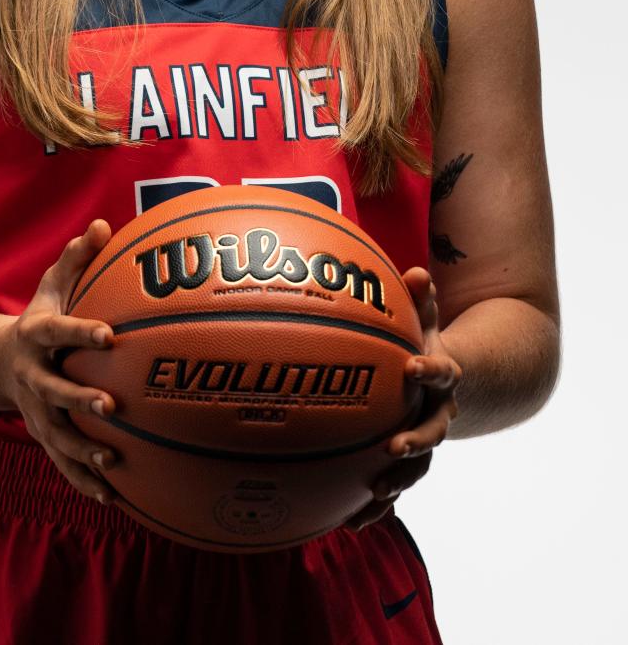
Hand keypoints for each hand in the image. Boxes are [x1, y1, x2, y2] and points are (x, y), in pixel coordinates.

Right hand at [0, 219, 118, 505]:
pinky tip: (113, 496)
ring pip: (57, 436)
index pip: (60, 331)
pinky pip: (63, 463)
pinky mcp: (43, 435)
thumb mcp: (53, 285)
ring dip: (82, 450)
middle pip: (54, 391)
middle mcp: (33, 377)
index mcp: (38, 336)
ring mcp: (35, 411)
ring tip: (113, 459)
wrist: (4, 362)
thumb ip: (77, 257)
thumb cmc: (42, 317)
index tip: (109, 335)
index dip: (82, 332)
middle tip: (111, 405)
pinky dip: (84, 480)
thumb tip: (103, 225)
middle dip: (80, 399)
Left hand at [344, 266, 461, 531]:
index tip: (412, 366)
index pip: (442, 374)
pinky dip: (376, 506)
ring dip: (397, 482)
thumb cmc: (422, 343)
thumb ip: (421, 298)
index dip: (430, 370)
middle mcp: (439, 415)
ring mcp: (425, 442)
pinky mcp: (407, 463)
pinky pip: (394, 489)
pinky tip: (349, 522)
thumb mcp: (425, 319)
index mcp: (443, 378)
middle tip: (393, 446)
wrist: (443, 383)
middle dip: (415, 442)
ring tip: (373, 492)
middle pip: (434, 433)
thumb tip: (416, 271)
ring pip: (417, 468)